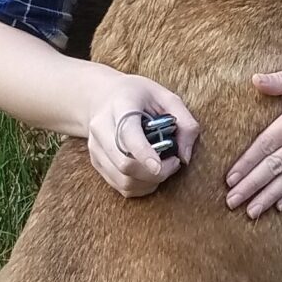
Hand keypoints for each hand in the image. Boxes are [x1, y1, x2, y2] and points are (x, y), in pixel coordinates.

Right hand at [83, 68, 198, 199]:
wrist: (103, 97)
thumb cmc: (139, 95)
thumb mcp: (166, 97)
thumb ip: (185, 122)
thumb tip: (185, 157)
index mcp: (120, 106)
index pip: (128, 134)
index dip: (143, 154)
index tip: (158, 166)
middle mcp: (101, 128)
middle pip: (124, 163)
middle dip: (154, 173)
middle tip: (174, 162)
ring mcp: (96, 147)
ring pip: (123, 180)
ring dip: (149, 182)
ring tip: (163, 168)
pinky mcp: (97, 162)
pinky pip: (120, 186)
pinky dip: (141, 186)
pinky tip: (150, 174)